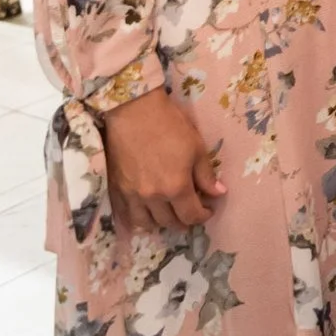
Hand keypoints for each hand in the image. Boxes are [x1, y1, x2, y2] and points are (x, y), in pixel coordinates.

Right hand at [98, 89, 223, 230]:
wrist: (132, 111)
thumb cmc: (169, 125)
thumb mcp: (196, 147)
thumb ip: (206, 175)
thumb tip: (218, 193)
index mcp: (176, 187)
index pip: (191, 215)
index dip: (203, 216)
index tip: (208, 209)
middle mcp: (153, 197)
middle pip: (170, 223)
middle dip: (184, 221)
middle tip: (191, 212)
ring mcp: (131, 195)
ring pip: (147, 223)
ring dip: (161, 223)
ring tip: (170, 214)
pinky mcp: (116, 189)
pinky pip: (127, 215)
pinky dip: (139, 219)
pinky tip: (147, 213)